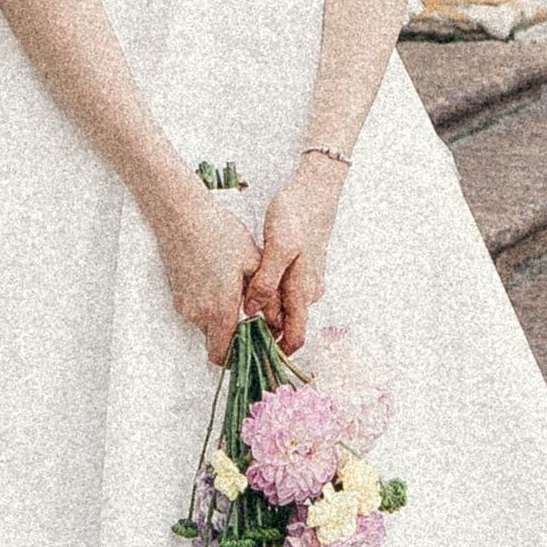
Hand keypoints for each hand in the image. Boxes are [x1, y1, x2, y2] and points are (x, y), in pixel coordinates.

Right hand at [148, 170, 259, 367]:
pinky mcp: (177, 294)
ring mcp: (184, 305)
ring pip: (207, 326)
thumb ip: (268, 296)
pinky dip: (210, 306)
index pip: (223, 355)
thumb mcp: (253, 261)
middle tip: (252, 320)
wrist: (182, 216)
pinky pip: (197, 311)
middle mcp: (197, 313)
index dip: (238, 358)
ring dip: (222, 319)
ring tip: (237, 292)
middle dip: (234, 338)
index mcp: (219, 309)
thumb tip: (279, 320)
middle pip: (216, 343)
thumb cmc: (219, 234)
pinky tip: (220, 281)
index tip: (254, 348)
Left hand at [246, 151, 345, 350]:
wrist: (314, 192)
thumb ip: (266, 281)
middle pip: (287, 326)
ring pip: (284, 310)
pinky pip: (284, 294)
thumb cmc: (297, 216)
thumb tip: (252, 312)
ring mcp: (307, 282)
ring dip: (264, 314)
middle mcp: (308, 292)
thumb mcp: (279, 247)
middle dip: (263, 333)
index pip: (295, 337)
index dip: (275, 352)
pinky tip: (249, 286)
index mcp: (303, 291)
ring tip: (235, 307)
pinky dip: (268, 297)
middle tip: (232, 330)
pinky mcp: (301, 271)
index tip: (249, 355)